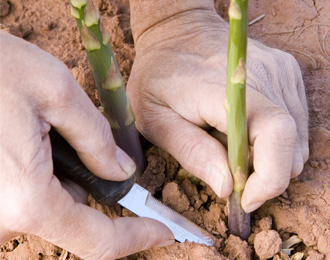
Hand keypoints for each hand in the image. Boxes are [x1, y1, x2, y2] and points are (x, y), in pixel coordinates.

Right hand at [0, 31, 173, 259]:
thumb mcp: (56, 93)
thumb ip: (97, 138)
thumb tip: (121, 170)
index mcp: (27, 198)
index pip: (98, 240)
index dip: (135, 238)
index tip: (162, 232)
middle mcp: (2, 216)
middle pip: (73, 219)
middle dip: (92, 187)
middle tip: (94, 151)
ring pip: (48, 206)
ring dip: (63, 177)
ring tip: (47, 134)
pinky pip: (26, 197)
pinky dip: (42, 176)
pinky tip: (33, 139)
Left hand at [127, 1, 308, 212]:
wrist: (176, 32)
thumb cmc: (158, 76)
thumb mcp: (156, 119)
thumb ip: (191, 152)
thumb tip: (227, 187)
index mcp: (228, 89)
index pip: (275, 138)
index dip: (268, 180)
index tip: (244, 198)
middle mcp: (266, 77)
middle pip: (290, 148)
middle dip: (265, 176)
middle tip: (232, 176)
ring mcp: (281, 72)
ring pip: (295, 139)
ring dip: (268, 158)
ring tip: (232, 149)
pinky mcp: (285, 72)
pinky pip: (293, 122)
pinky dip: (273, 140)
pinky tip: (244, 131)